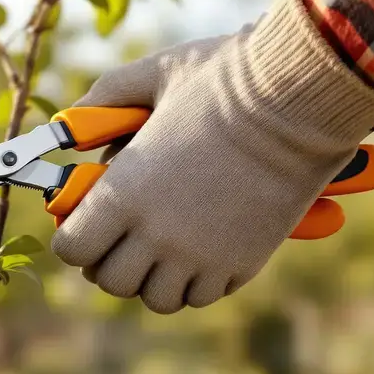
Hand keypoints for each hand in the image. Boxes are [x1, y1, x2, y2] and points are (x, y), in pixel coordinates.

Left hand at [50, 0, 373, 313]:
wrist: (300, 101)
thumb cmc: (222, 80)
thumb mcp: (154, 75)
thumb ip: (106, 98)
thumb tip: (76, 123)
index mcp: (123, 192)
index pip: (73, 249)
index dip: (75, 236)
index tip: (86, 219)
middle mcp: (156, 235)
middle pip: (110, 281)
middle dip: (108, 259)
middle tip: (121, 234)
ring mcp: (200, 255)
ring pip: (156, 299)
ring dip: (151, 277)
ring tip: (160, 245)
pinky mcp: (240, 264)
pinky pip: (201, 296)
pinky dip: (193, 281)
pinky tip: (198, 248)